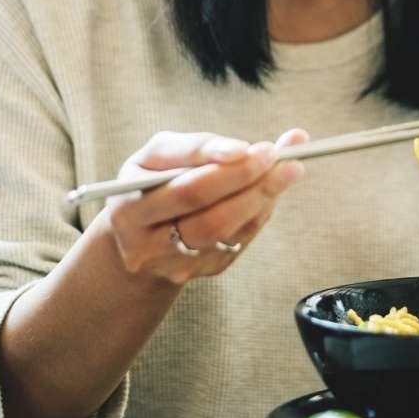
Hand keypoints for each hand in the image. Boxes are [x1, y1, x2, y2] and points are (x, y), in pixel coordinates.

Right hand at [107, 129, 307, 284]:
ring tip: (289, 169)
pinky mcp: (206, 270)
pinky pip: (240, 240)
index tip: (251, 148)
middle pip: (210, 217)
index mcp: (130, 210)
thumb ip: (197, 147)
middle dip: (249, 182)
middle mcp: (150, 246)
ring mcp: (180, 264)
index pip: (184, 191)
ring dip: (263, 198)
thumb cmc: (149, 185)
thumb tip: (247, 147)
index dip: (220, 170)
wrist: (138, 239)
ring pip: (229, 232)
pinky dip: (260, 212)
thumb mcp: (156, 158)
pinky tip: (271, 190)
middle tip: (280, 156)